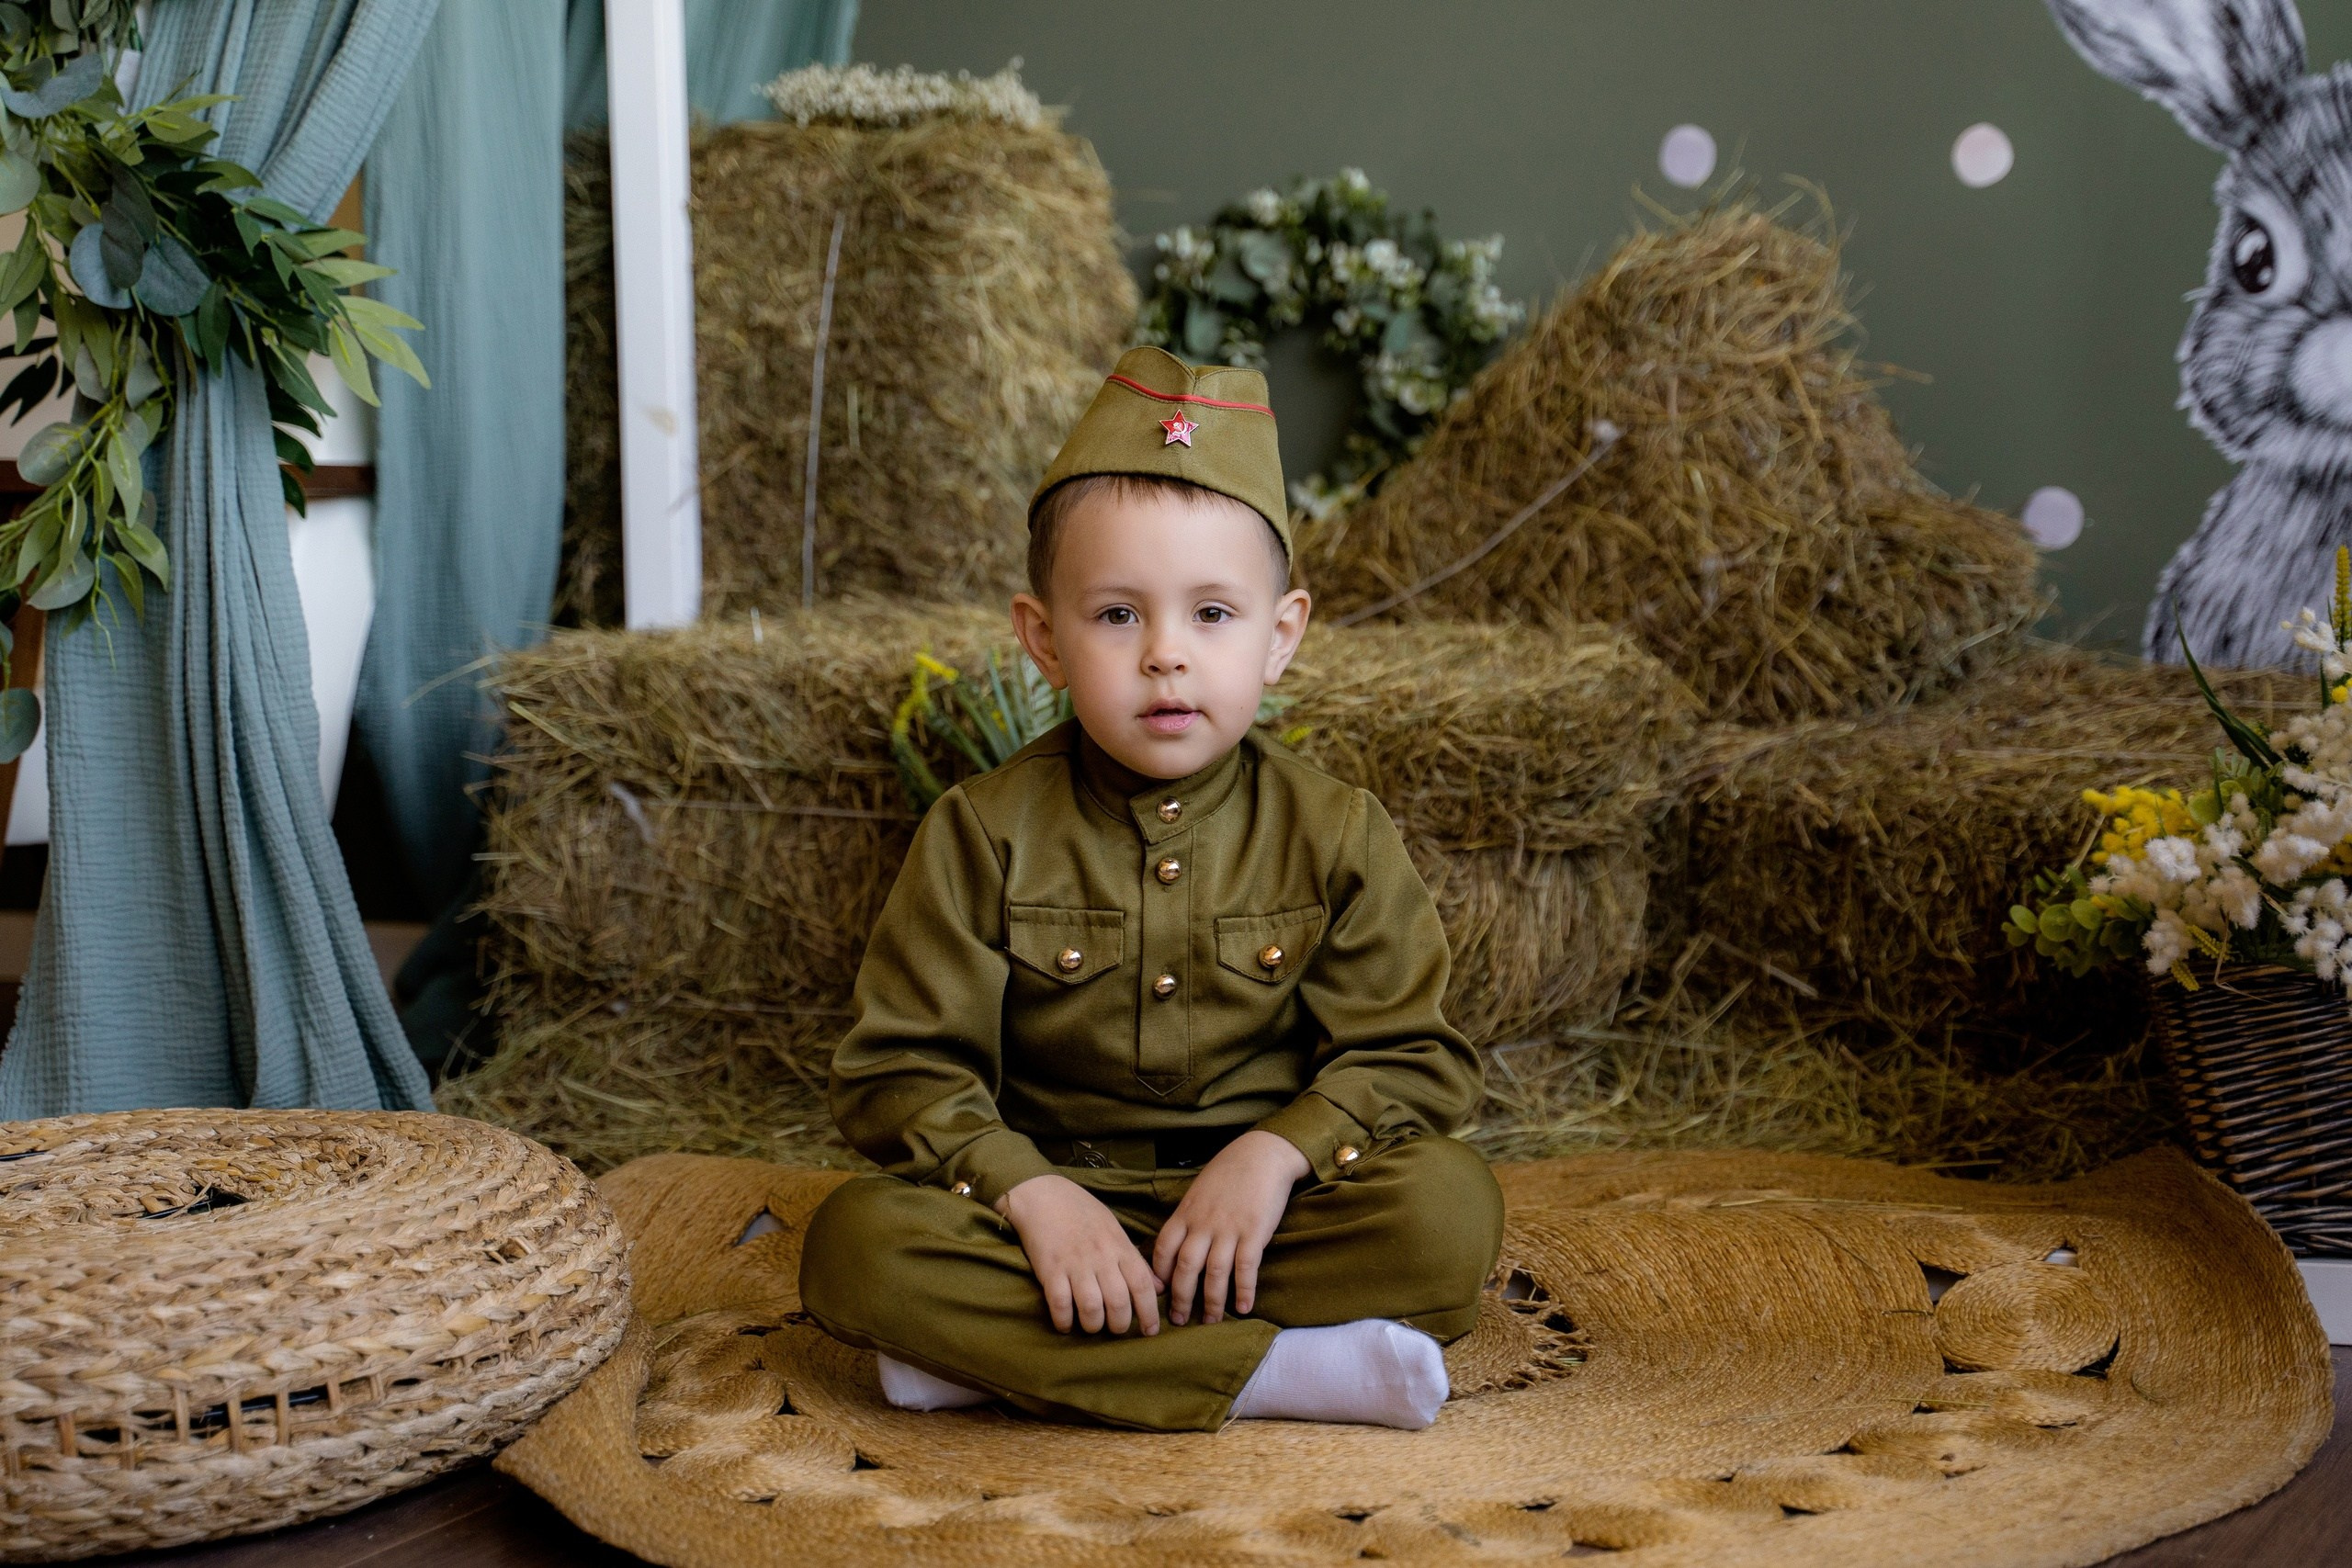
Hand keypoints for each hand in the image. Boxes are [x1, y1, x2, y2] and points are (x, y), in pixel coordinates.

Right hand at [995, 1174, 1161, 1335]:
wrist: (1043, 1195)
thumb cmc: (1082, 1213)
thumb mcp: (1114, 1231)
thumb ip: (1135, 1261)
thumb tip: (1158, 1287)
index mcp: (1119, 1247)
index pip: (1142, 1285)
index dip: (1149, 1313)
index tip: (1150, 1331)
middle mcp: (1100, 1257)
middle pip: (1118, 1302)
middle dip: (1120, 1325)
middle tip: (1115, 1329)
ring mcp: (1074, 1264)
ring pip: (1092, 1308)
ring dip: (1094, 1326)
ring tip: (1092, 1326)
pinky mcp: (1050, 1270)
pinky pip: (1060, 1305)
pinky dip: (1064, 1321)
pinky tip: (1066, 1324)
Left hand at [1151, 1130, 1309, 1325]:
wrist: (1262, 1153)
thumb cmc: (1229, 1172)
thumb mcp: (1198, 1191)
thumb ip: (1188, 1217)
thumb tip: (1179, 1242)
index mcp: (1186, 1213)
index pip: (1163, 1249)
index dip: (1159, 1275)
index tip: (1159, 1293)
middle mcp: (1203, 1224)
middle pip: (1185, 1268)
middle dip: (1180, 1298)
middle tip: (1179, 1320)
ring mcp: (1228, 1229)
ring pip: (1214, 1273)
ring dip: (1212, 1302)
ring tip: (1211, 1321)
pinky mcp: (1254, 1232)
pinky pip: (1245, 1268)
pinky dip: (1243, 1290)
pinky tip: (1243, 1308)